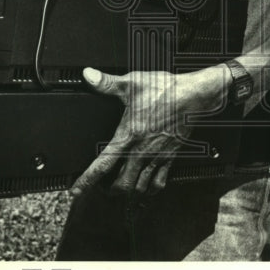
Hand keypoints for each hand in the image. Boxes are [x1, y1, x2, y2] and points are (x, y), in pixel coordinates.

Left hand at [70, 65, 226, 196]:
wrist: (193, 95)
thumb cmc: (165, 90)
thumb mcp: (132, 83)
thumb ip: (107, 83)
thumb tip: (89, 76)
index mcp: (128, 136)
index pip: (102, 166)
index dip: (86, 182)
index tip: (76, 193)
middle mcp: (141, 151)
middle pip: (121, 186)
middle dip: (108, 191)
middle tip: (101, 188)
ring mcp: (156, 157)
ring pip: (139, 189)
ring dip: (128, 193)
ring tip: (121, 188)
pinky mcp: (169, 158)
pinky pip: (159, 184)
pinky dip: (149, 190)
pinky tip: (144, 186)